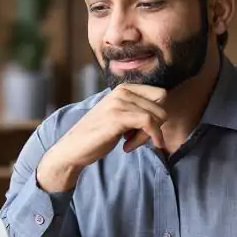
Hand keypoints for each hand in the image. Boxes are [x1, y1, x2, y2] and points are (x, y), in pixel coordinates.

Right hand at [36, 84, 166, 191]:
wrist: (73, 148)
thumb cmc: (97, 134)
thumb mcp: (119, 115)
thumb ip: (136, 110)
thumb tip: (163, 114)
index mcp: (124, 88)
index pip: (160, 94)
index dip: (157, 114)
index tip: (143, 130)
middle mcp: (122, 91)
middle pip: (161, 106)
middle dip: (155, 126)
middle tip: (136, 139)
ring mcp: (119, 103)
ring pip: (157, 116)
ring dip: (148, 135)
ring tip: (129, 143)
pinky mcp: (118, 117)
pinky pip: (149, 124)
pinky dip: (147, 138)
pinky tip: (128, 147)